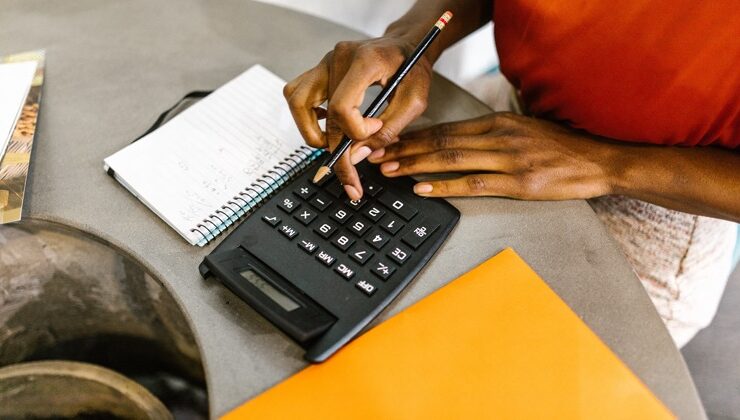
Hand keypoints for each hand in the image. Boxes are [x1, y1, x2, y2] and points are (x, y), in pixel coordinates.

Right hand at [283, 36, 432, 199]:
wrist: (407, 45)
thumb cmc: (412, 68)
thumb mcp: (414, 101)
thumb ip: (387, 131)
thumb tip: (357, 157)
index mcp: (364, 62)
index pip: (342, 106)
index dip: (355, 131)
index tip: (374, 130)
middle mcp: (338, 58)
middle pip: (323, 114)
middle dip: (336, 152)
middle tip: (350, 179)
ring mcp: (325, 61)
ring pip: (297, 102)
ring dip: (311, 132)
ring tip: (333, 148)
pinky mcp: (319, 68)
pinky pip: (297, 94)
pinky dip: (306, 116)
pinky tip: (327, 125)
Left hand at [368, 112, 616, 199]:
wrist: (598, 161)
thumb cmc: (560, 147)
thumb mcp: (523, 129)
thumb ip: (492, 133)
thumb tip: (458, 141)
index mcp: (498, 122)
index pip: (446, 128)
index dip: (414, 136)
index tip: (390, 142)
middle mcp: (500, 136)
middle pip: (442, 141)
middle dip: (405, 149)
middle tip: (377, 156)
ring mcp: (509, 159)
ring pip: (452, 160)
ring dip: (416, 165)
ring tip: (390, 170)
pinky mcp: (519, 184)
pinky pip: (474, 184)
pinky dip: (444, 186)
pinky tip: (423, 188)